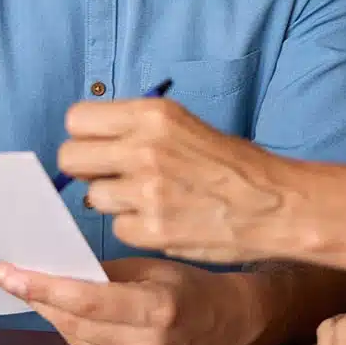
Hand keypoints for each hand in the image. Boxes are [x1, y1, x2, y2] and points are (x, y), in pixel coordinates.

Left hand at [0, 257, 258, 344]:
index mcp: (157, 309)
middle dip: (39, 298)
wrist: (231, 324)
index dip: (42, 287)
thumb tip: (56, 269)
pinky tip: (73, 315)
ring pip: (77, 341)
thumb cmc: (192, 286)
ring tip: (38, 290)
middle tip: (12, 276)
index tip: (7, 273)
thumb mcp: (153, 267)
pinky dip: (78, 333)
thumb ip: (106, 273)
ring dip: (55, 315)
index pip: (86, 301)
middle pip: (74, 323)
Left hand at [58, 98, 301, 263]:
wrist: (274, 203)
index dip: (86, 136)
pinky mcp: (151, 229)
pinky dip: (134, 227)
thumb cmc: (231, 164)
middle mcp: (143, 148)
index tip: (100, 146)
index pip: (77, 119)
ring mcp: (146, 191)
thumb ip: (136, 129)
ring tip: (148, 200)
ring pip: (92, 197)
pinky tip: (161, 220)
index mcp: (152, 115)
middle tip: (112, 176)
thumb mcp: (183, 124)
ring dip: (114, 201)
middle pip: (70, 158)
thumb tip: (91, 143)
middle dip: (87, 169)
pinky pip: (117, 228)